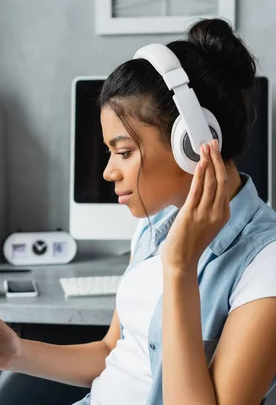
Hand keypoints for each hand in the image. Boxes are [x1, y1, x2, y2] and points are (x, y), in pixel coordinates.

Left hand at [161, 139, 229, 269]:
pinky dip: (199, 175)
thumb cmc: (189, 244)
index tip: (216, 153)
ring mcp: (205, 213)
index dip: (220, 166)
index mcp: (222, 215)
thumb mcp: (205, 224)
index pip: (224, 185)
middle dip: (217, 159)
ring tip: (205, 147)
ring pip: (210, 182)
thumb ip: (207, 207)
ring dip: (208, 162)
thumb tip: (201, 190)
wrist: (181, 261)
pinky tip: (200, 163)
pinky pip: (197, 190)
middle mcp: (217, 213)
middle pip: (220, 180)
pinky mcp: (191, 214)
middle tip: (213, 143)